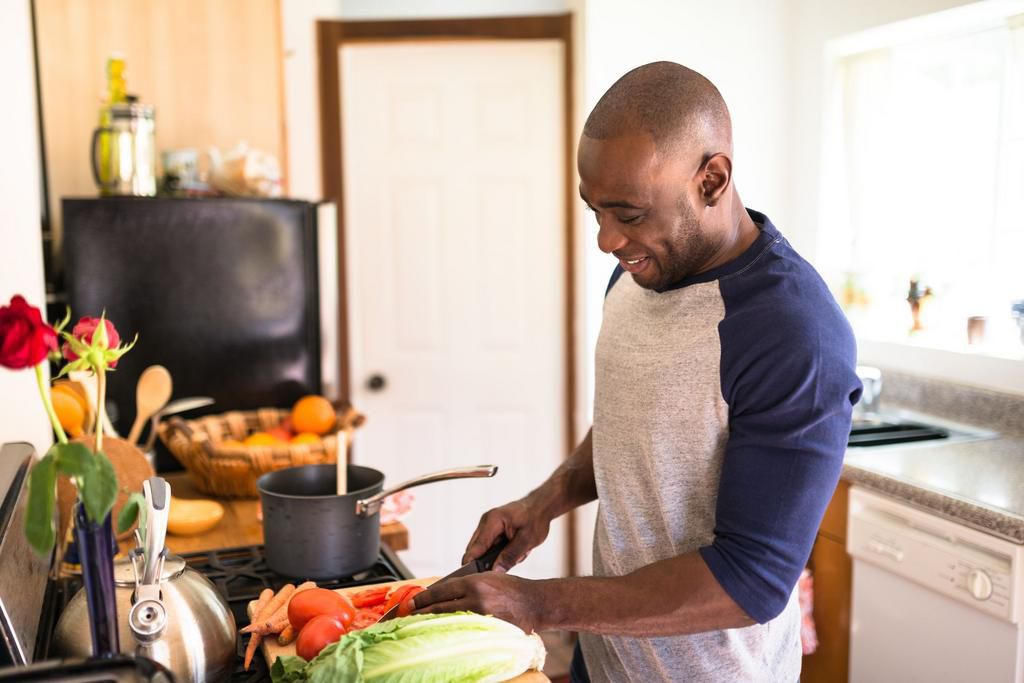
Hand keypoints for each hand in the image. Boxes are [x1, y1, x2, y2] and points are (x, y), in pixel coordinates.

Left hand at [410, 573, 544, 632]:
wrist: (533, 602)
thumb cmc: (511, 588)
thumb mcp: (487, 577)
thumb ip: (466, 584)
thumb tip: (443, 592)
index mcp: (474, 583)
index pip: (440, 590)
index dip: (423, 598)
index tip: (411, 602)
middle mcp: (475, 599)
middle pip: (440, 607)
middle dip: (421, 612)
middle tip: (407, 615)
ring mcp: (481, 616)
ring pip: (448, 620)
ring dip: (432, 623)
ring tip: (419, 625)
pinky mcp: (486, 629)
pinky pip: (462, 630)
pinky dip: (450, 631)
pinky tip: (441, 633)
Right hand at [464, 498, 551, 571]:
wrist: (540, 506)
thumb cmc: (535, 519)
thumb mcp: (526, 540)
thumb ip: (510, 556)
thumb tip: (495, 571)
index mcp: (493, 521)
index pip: (476, 547)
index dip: (471, 564)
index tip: (471, 579)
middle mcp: (486, 522)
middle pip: (475, 550)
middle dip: (488, 562)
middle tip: (507, 566)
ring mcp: (487, 526)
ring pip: (483, 550)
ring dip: (497, 557)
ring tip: (518, 554)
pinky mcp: (491, 531)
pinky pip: (490, 547)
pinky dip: (500, 553)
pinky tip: (516, 550)